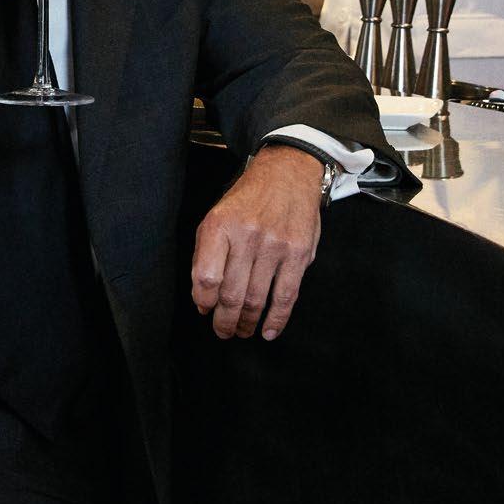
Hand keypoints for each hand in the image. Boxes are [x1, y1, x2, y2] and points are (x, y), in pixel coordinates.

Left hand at [191, 146, 322, 340]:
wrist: (288, 172)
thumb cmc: (248, 199)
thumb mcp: (217, 215)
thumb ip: (207, 255)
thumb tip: (204, 300)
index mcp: (220, 225)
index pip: (206, 277)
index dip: (203, 301)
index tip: (204, 309)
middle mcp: (248, 235)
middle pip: (231, 295)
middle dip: (224, 322)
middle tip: (223, 331)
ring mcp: (276, 245)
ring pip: (257, 300)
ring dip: (247, 324)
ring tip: (242, 330)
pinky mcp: (299, 253)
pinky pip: (286, 296)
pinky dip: (276, 320)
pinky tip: (268, 331)